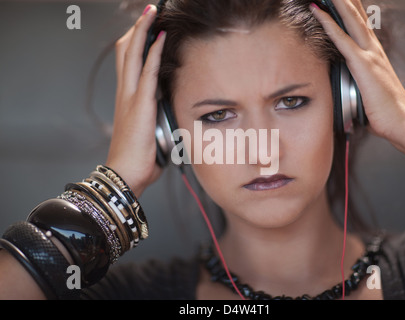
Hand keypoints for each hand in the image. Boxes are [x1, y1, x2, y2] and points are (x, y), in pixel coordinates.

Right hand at [106, 5, 165, 197]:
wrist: (126, 174)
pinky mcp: (140, 104)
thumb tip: (168, 116)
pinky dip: (154, 52)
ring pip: (133, 54)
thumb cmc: (138, 158)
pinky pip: (148, 72)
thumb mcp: (147, 132)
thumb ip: (154, 118)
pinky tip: (160, 37)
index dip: (136, 42)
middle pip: (126, 51)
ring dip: (144, 31)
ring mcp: (131, 97)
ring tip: (153, 12)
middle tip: (149, 11)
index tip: (147, 27)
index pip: (129, 62)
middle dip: (138, 28)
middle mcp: (126, 93)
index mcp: (127, 99)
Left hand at [310, 0, 404, 140]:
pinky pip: (342, 40)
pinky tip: (320, 14)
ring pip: (350, 22)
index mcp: (375, 56)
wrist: (401, 122)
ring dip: (338, 4)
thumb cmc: (385, 111)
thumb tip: (348, 85)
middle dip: (345, 1)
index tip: (341, 0)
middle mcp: (374, 51)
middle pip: (357, 17)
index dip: (351, 11)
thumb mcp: (370, 91)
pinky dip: (330, 25)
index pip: (361, 26)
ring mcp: (370, 56)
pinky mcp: (364, 66)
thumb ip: (359, 82)